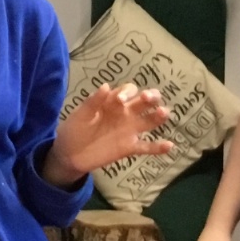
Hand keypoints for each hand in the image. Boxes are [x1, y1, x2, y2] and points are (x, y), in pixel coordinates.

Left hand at [45, 83, 172, 186]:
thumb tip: (106, 86)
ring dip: (158, 116)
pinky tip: (170, 145)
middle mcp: (125, 114)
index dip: (126, 92)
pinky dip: (158, 147)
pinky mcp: (129, 147)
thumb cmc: (74, 129)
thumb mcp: (80, 114)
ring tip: (164, 112)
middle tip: (149, 98)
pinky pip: (147, 147)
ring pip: (149, 122)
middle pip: (143, 102)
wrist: (69, 154)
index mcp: (112, 102)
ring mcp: (129, 131)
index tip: (119, 100)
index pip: (127, 91)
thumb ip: (93, 102)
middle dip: (149, 97)